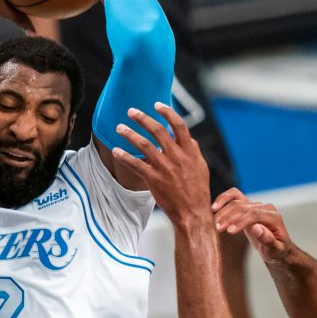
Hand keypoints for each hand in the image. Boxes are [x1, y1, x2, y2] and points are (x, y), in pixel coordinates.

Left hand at [108, 103, 211, 223]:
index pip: (179, 125)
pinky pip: (136, 165)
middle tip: (131, 111)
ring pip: (144, 145)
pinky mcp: (154, 180)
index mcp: (189, 151)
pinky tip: (115, 151)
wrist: (193, 213)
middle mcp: (177, 157)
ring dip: (130, 134)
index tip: (157, 104)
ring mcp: (165, 168)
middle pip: (158, 131)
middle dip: (142, 118)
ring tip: (119, 128)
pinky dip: (124, 157)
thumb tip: (188, 138)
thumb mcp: (200, 167)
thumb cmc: (197, 190)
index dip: (167, 113)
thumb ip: (193, 151)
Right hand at [211, 188, 292, 263]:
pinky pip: (234, 196)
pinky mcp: (247, 205)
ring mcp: (255, 205)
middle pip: (243, 207)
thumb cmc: (276, 251)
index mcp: (274, 217)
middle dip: (229, 217)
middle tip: (217, 229)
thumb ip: (268, 239)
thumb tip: (257, 227)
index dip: (240, 221)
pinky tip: (214, 207)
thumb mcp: (275, 250)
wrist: (275, 248)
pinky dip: (223, 199)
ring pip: (236, 202)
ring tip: (214, 223)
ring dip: (223, 212)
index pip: (254, 214)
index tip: (229, 231)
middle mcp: (265, 207)